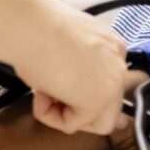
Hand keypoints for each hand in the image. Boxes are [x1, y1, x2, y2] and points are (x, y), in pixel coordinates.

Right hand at [13, 0, 128, 134]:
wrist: (31, 25)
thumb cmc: (38, 28)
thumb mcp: (65, 48)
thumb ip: (77, 66)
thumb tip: (67, 86)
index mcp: (112, 46)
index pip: (106, 84)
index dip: (78, 91)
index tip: (58, 85)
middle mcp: (118, 62)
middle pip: (108, 107)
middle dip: (77, 109)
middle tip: (52, 96)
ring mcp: (112, 82)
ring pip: (98, 123)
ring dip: (65, 114)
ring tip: (44, 91)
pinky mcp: (98, 100)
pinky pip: (73, 124)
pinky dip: (50, 116)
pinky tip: (40, 92)